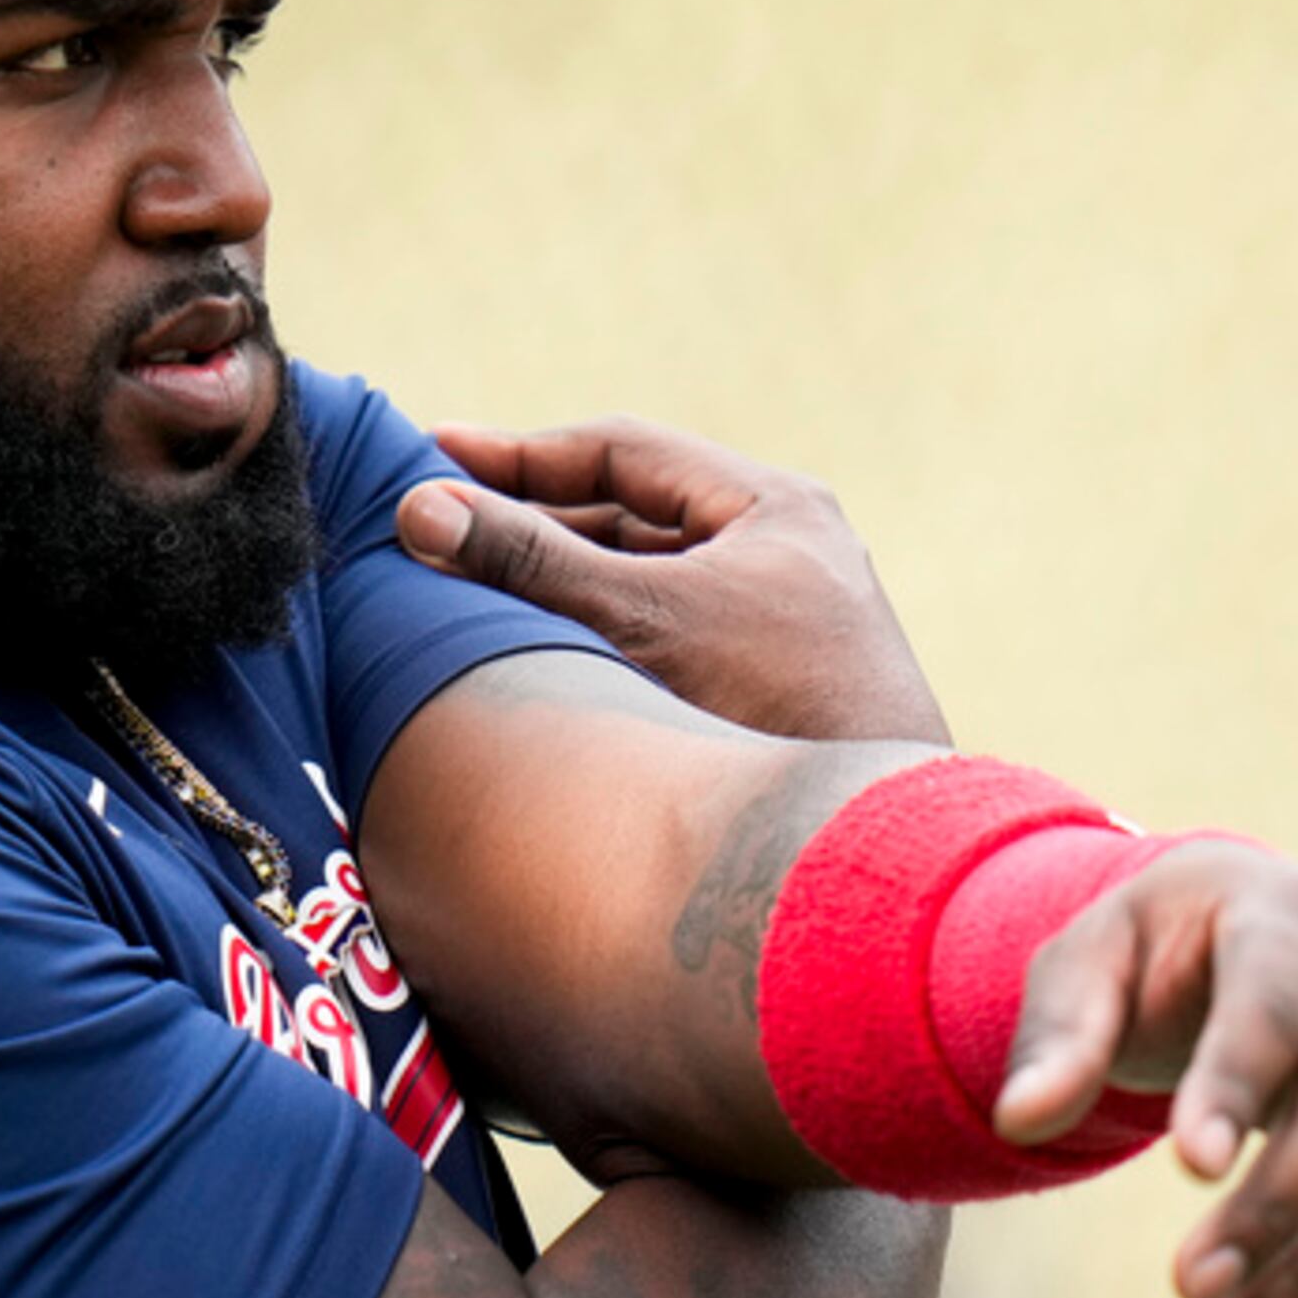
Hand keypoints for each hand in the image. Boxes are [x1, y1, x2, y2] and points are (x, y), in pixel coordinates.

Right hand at [396, 418, 949, 745]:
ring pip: (650, 587)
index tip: (431, 456)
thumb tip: (419, 509)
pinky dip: (601, 642)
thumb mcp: (643, 619)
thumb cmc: (777, 708)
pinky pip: (667, 644)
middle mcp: (786, 556)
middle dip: (531, 523)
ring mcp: (785, 629)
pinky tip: (546, 670)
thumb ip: (531, 562)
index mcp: (773, 508)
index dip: (518, 454)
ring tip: (467, 599)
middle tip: (435, 526)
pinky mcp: (775, 695)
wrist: (878, 846)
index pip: (622, 451)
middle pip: (632, 518)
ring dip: (564, 589)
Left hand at [991, 842, 1297, 1297]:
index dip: (1238, 1086)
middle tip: (1185, 1288)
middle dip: (1276, 1207)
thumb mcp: (1085, 964)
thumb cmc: (1151, 952)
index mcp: (1290, 916)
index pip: (1274, 1006)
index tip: (1190, 1171)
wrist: (1238, 934)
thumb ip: (1058, 1035)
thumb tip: (1022, 1121)